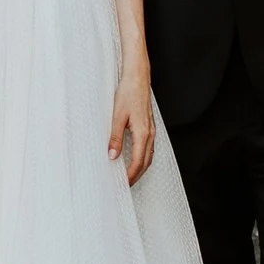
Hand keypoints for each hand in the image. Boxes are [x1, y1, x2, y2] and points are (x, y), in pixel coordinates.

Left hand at [108, 64, 155, 184]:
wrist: (137, 78)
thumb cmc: (127, 94)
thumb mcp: (117, 116)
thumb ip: (115, 137)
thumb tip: (112, 156)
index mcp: (143, 133)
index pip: (138, 162)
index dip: (130, 175)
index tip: (122, 184)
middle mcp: (150, 134)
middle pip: (145, 162)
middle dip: (136, 176)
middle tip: (125, 185)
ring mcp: (152, 131)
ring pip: (148, 156)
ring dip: (140, 168)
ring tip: (128, 176)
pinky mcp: (149, 127)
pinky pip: (148, 148)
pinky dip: (142, 158)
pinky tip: (134, 159)